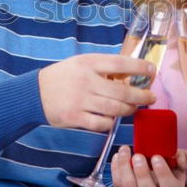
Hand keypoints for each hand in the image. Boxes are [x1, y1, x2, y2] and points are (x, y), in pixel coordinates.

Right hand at [38, 54, 155, 130]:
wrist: (34, 93)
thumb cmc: (63, 76)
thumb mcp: (82, 63)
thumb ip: (104, 67)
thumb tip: (132, 74)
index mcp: (88, 63)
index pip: (120, 63)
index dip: (140, 67)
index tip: (152, 71)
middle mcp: (86, 80)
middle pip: (122, 91)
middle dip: (141, 95)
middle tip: (151, 97)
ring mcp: (81, 100)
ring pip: (115, 109)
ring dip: (130, 110)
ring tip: (134, 108)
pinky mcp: (75, 117)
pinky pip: (102, 123)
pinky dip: (111, 122)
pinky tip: (113, 118)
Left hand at [110, 146, 186, 186]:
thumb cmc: (165, 175)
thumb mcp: (177, 168)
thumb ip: (182, 158)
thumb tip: (177, 155)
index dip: (163, 173)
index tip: (156, 157)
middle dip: (142, 173)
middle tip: (138, 156)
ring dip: (125, 167)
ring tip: (124, 150)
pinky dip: (116, 169)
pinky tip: (118, 157)